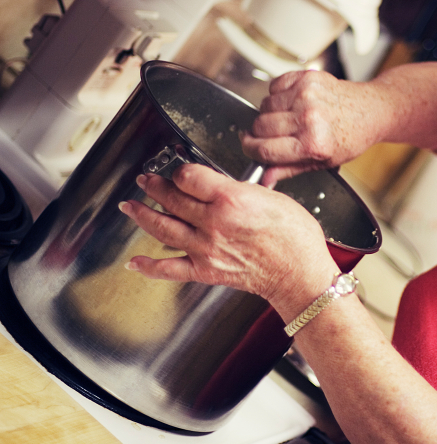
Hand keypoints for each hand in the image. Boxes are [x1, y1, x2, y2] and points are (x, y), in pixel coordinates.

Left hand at [119, 164, 337, 314]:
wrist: (299, 273)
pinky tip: (135, 262)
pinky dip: (148, 266)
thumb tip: (220, 187)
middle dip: (154, 186)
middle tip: (146, 180)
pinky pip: (169, 268)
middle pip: (172, 198)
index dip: (180, 170)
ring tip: (131, 206)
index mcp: (231, 199)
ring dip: (142, 215)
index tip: (180, 170)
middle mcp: (214, 223)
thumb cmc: (295, 237)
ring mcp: (206, 248)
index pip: (189, 177)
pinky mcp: (205, 270)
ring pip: (163, 228)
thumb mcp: (272, 197)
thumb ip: (240, 190)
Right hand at [241, 70, 378, 185]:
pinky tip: (294, 102)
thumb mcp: (322, 163)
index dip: (251, 150)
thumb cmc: (350, 137)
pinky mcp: (306, 78)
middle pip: (260, 126)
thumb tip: (264, 179)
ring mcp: (306, 95)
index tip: (250, 148)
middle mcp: (309, 118)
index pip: (264, 149)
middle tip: (274, 134)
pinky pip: (273, 86)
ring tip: (290, 118)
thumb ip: (289, 170)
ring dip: (270, 113)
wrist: (370, 110)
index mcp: (313, 143)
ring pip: (263, 105)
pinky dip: (278, 94)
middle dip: (260, 133)